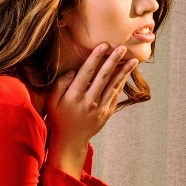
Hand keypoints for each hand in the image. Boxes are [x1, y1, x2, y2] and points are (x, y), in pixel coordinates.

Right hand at [46, 42, 140, 173]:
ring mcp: (100, 108)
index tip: (103, 45)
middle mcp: (89, 101)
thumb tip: (73, 71)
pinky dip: (122, 83)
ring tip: (133, 60)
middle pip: (104, 76)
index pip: (87, 72)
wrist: (70, 140)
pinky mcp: (107, 112)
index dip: (96, 57)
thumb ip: (60, 84)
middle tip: (122, 47)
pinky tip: (127, 73)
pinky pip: (116, 95)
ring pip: (114, 85)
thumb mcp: (52, 101)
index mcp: (74, 96)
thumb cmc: (59, 117)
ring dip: (124, 71)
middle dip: (114, 60)